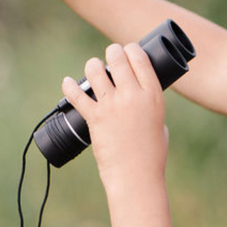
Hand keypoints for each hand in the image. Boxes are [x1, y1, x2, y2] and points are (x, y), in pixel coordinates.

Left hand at [61, 43, 169, 191]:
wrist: (136, 176)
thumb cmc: (151, 155)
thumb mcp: (160, 124)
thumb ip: (150, 109)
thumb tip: (142, 102)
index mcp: (152, 95)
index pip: (140, 59)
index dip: (131, 49)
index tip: (127, 49)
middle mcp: (132, 96)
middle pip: (117, 58)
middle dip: (112, 52)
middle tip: (109, 54)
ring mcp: (112, 105)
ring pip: (95, 70)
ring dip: (92, 66)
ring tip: (92, 67)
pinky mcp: (94, 117)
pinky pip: (77, 95)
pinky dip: (69, 87)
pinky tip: (67, 83)